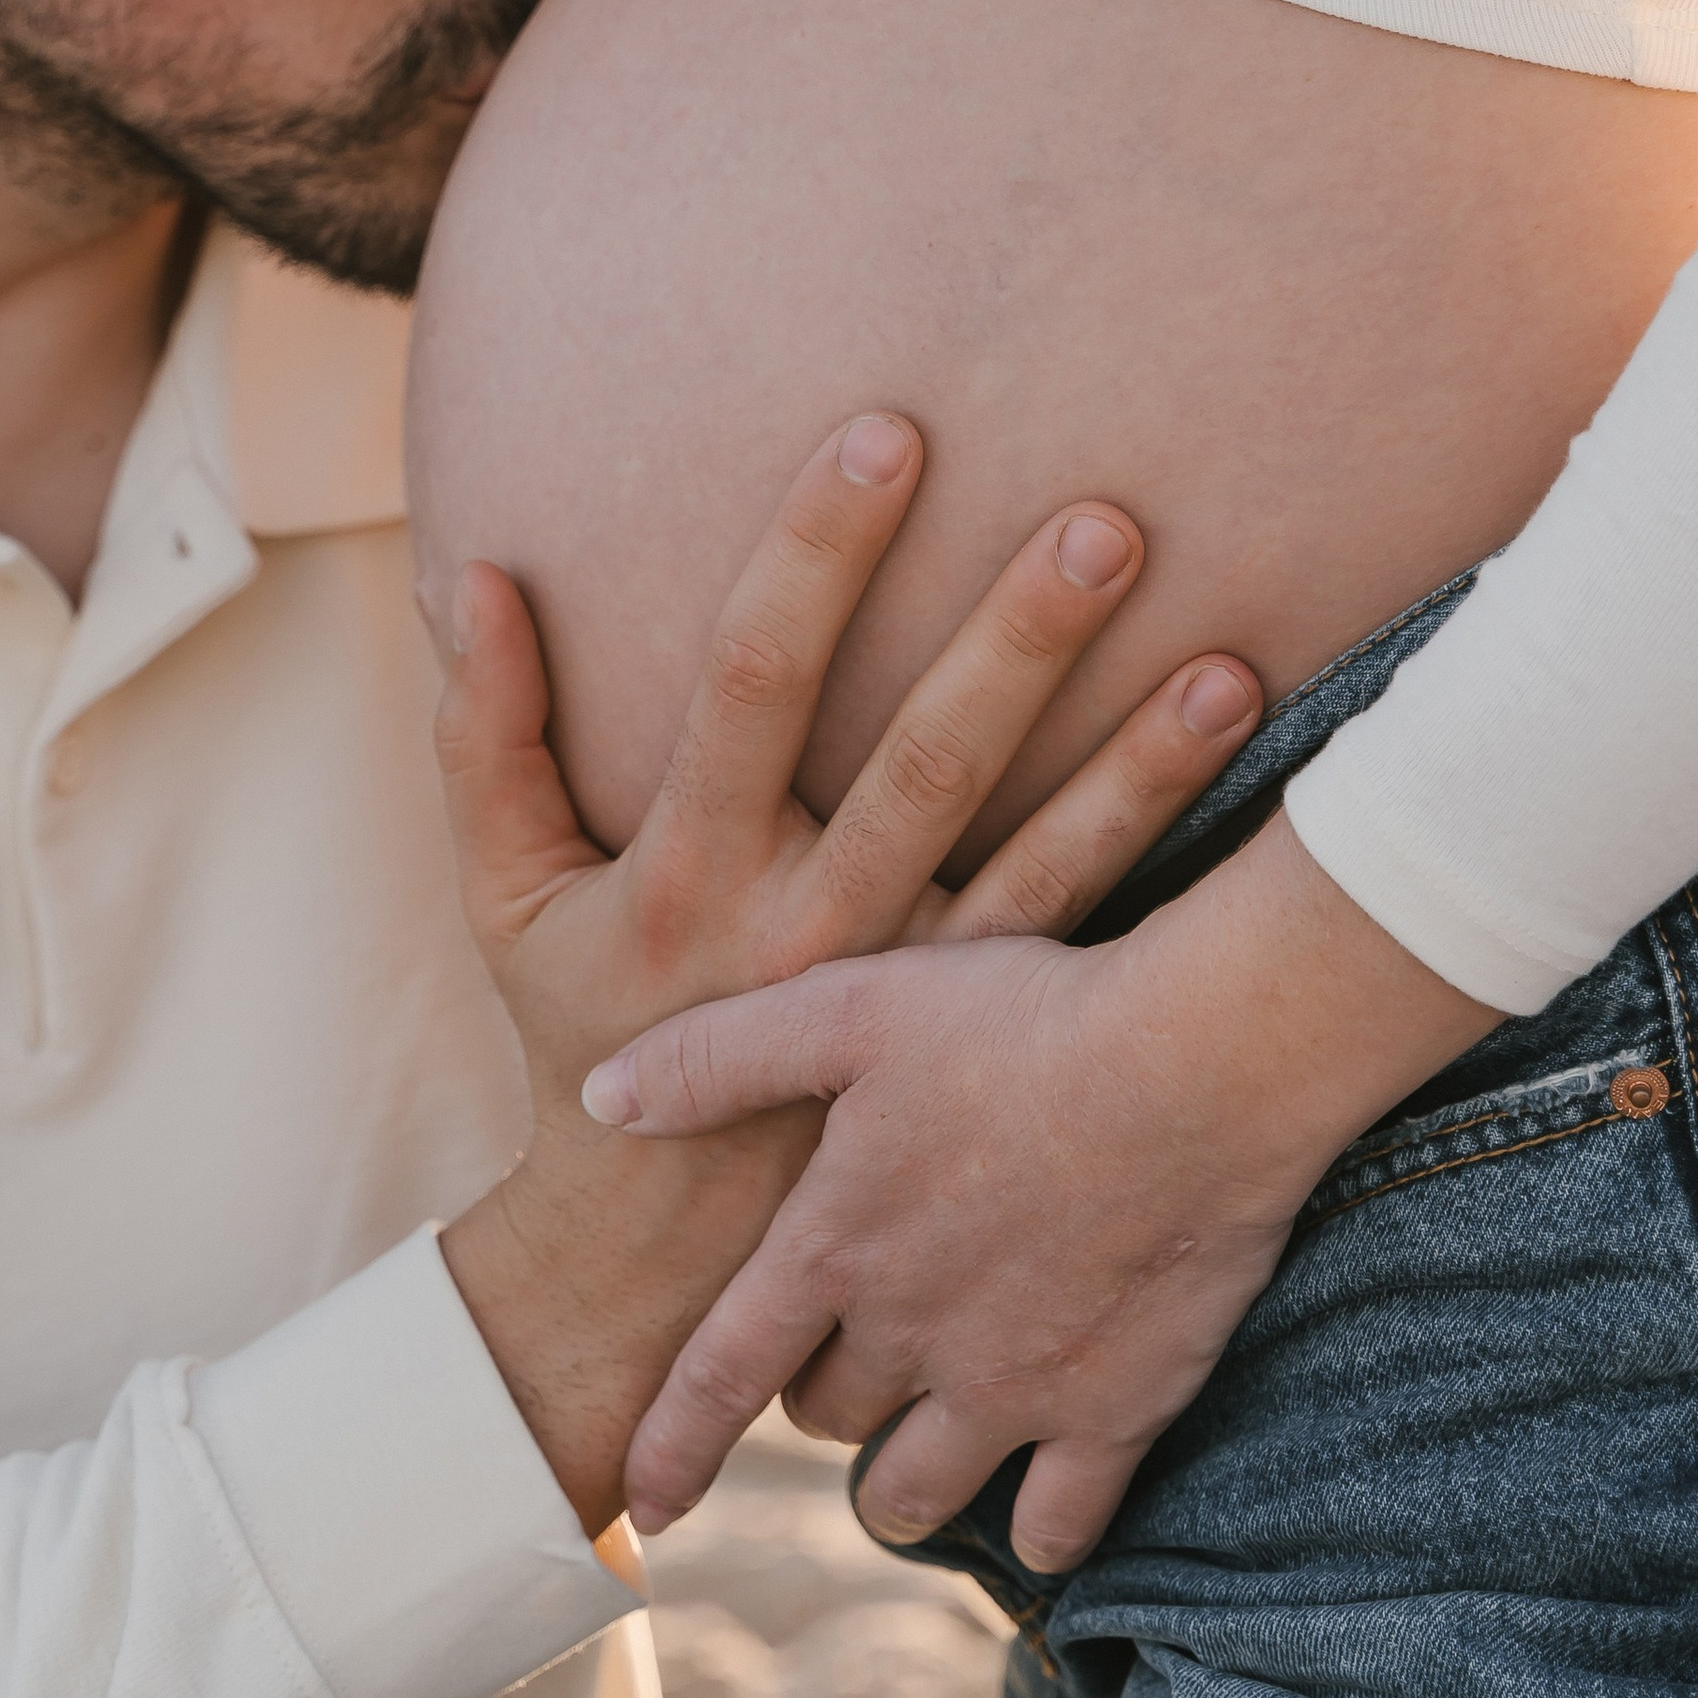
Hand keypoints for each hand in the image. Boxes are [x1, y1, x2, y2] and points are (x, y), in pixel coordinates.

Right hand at [438, 411, 1260, 1107]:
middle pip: (926, 759)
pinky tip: (1227, 738)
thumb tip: (469, 568)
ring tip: (1227, 651)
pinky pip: (1078, 920)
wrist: (665, 1260)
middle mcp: (808, 928)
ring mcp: (908, 991)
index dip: (815, 554)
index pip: (754, 676)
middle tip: (1103, 522)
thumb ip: (485, 732)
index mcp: (687, 868)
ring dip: (1134, 755)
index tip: (884, 437)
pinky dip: (1154, 833)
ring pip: (1038, 853)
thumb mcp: (504, 895)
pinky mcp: (978, 1037)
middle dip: (1015, 638)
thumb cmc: (584, 1034)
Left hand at [586, 807, 1502, 1566]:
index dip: (669, 1444)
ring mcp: (1011, 1388)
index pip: (719, 1373)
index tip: (637, 1507)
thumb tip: (599, 1099)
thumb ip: (718, 1057)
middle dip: (820, 1403)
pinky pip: (1056, 1524)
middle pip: (827, 1417)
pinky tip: (1037, 1509)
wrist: (1199, 1062)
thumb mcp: (849, 1004)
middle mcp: (908, 1337)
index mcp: (833, 1245)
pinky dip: (1037, 1530)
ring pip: (917, 1492)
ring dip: (898, 1489)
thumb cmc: (1019, 1017)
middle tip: (843, 1368)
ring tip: (908, 1471)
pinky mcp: (1115, 1412)